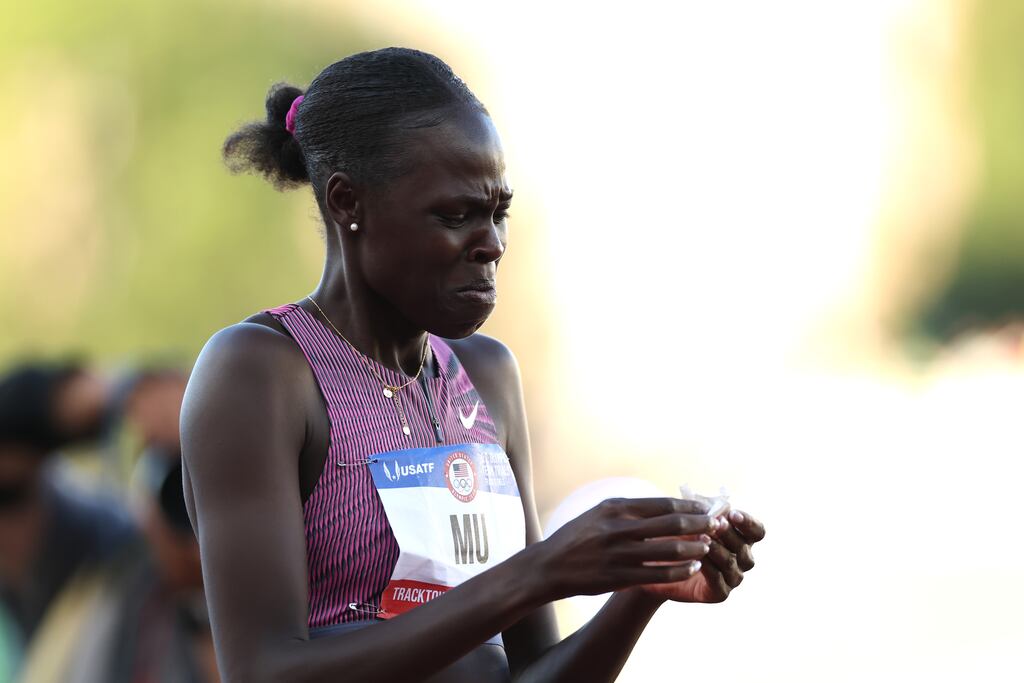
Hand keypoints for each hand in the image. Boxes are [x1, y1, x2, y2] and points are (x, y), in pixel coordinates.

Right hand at [527, 497, 716, 601]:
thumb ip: (628, 510)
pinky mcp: (619, 577)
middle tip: (717, 524)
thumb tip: (663, 506)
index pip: (661, 504)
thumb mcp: (598, 514)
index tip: (706, 507)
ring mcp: (619, 554)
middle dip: (698, 523)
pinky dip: (679, 570)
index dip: (688, 505)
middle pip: (670, 524)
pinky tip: (692, 567)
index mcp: (614, 508)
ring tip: (708, 546)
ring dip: (693, 547)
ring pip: (668, 549)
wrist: (548, 566)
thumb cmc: (577, 538)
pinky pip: (658, 574)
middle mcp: (618, 528)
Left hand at [638, 509, 764, 602]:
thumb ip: (705, 509)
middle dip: (729, 534)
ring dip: (718, 549)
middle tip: (716, 523)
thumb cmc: (678, 536)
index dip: (748, 523)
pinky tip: (696, 557)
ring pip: (732, 563)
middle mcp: (742, 559)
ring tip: (702, 537)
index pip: (757, 531)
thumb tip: (715, 503)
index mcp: (741, 538)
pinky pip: (718, 579)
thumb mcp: (691, 518)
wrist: (658, 565)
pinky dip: (709, 567)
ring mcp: (732, 577)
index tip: (733, 513)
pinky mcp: (720, 593)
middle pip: (744, 547)